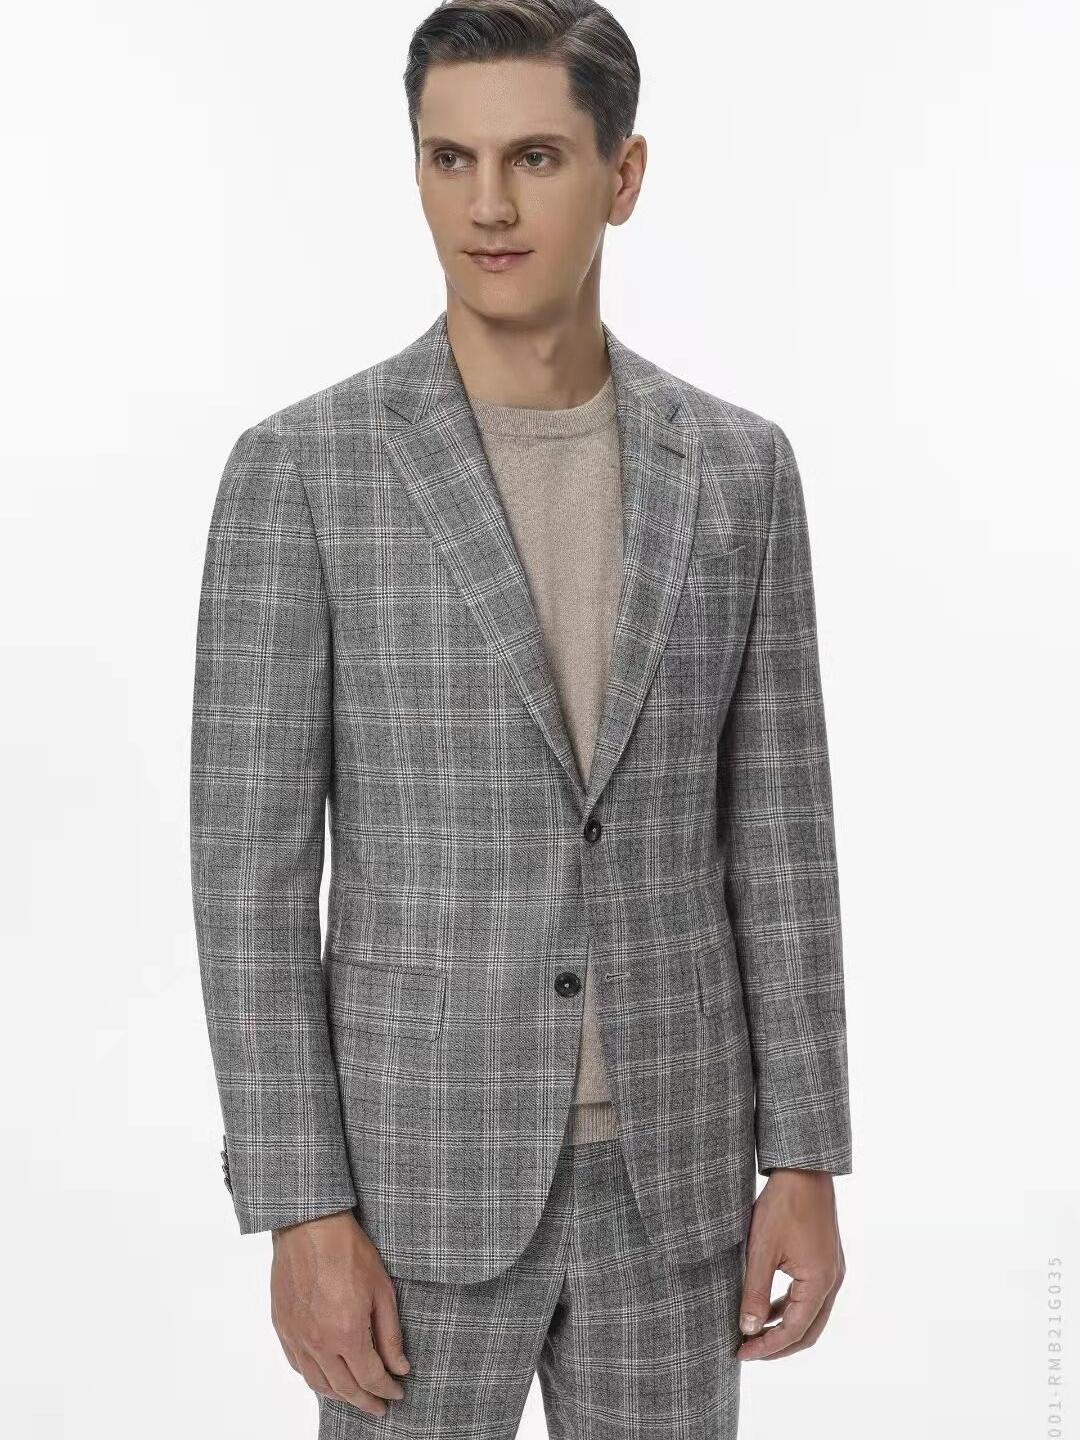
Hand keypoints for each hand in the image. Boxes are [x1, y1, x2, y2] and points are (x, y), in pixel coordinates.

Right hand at [270, 1210, 410, 1415]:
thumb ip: (390, 1334)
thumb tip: (399, 1367)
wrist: (309, 1226)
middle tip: (380, 1406)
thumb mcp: (381, 1290)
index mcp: (346, 1334)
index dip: (386, 1389)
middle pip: (344, 1388)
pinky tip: (325, 1377)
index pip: (370, 1377)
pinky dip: (314, 1378)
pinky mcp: (282, 1327)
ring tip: (356, 1396)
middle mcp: (318, 1343)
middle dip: (365, 1401)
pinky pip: (298, 1365)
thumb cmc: (348, 1251)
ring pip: (318, 1383)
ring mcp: (297, 1337)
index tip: (397, 1393)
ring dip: (339, 1395)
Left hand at [736, 1169, 845, 1360]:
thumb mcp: (762, 1250)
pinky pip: (811, 1297)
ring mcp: (833, 1271)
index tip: (741, 1353)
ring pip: (811, 1316)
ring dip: (785, 1328)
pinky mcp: (827, 1261)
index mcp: (820, 1281)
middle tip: (748, 1352)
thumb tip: (749, 1329)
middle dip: (778, 1346)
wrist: (804, 1170)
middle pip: (808, 1331)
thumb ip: (756, 1292)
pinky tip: (768, 1308)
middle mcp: (833, 1281)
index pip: (794, 1331)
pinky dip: (790, 1308)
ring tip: (754, 1334)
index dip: (767, 1347)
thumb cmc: (783, 1205)